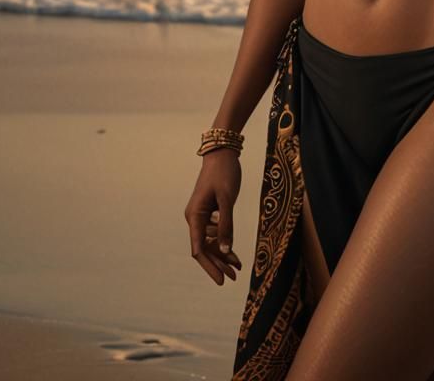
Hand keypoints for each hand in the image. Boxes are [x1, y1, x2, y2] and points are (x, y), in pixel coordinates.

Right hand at [185, 149, 243, 285]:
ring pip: (210, 242)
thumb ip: (226, 225)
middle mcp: (195, 218)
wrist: (222, 153)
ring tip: (238, 268)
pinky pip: (215, 232)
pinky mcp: (209, 211)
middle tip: (233, 278)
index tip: (221, 280)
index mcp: (195, 216)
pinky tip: (234, 253)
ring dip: (222, 255)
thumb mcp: (227, 199)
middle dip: (218, 264)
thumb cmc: (224, 173)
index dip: (210, 266)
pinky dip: (224, 242)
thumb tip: (225, 251)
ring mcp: (201, 215)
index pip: (199, 249)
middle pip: (204, 248)